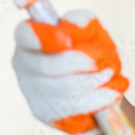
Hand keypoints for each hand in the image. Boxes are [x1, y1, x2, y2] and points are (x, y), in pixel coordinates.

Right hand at [12, 10, 128, 134]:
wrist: (101, 88)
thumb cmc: (92, 52)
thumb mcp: (92, 31)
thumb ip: (83, 22)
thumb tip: (75, 27)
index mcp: (30, 36)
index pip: (25, 33)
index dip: (44, 38)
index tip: (69, 41)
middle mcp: (23, 63)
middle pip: (45, 66)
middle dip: (81, 64)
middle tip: (107, 65)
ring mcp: (30, 90)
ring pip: (62, 89)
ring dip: (94, 82)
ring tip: (112, 76)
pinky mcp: (42, 112)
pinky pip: (72, 108)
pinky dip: (97, 100)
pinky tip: (111, 94)